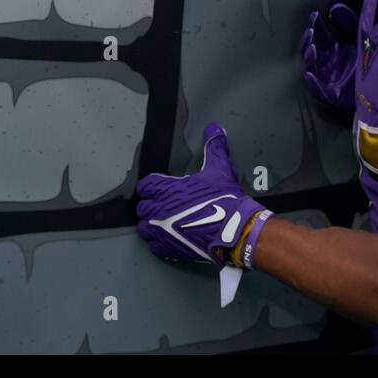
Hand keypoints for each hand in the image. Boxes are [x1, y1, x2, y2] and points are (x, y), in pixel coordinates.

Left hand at [136, 123, 271, 266]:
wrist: (235, 230)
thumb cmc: (225, 199)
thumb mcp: (220, 169)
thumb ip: (213, 147)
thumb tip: (214, 128)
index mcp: (168, 189)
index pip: (145, 185)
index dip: (150, 186)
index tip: (156, 187)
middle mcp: (160, 209)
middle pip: (142, 206)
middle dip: (150, 204)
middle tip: (161, 204)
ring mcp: (163, 231)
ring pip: (143, 227)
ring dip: (150, 224)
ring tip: (160, 222)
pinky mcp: (169, 248)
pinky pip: (153, 246)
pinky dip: (158, 242)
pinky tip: (167, 238)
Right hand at [299, 2, 358, 110]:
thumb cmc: (368, 60)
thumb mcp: (359, 37)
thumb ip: (348, 22)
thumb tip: (334, 8)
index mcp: (331, 48)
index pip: (318, 35)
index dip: (315, 25)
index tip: (314, 15)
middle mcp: (326, 62)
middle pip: (309, 50)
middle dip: (307, 39)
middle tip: (311, 29)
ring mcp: (326, 78)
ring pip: (310, 68)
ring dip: (308, 57)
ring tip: (312, 47)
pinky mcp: (331, 95)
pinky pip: (317, 90)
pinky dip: (312, 83)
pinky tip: (310, 74)